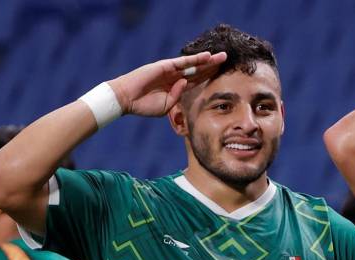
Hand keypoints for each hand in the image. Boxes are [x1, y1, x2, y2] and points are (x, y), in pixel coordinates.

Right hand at [108, 51, 226, 116]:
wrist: (127, 99)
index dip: (209, 77)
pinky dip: (195, 59)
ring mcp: (171, 70)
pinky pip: (183, 62)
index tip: (223, 75)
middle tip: (227, 60)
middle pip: (199, 70)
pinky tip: (207, 56)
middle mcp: (176, 77)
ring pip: (194, 64)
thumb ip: (177, 96)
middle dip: (213, 66)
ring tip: (222, 56)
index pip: (197, 81)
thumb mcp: (166, 106)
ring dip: (208, 60)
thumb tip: (184, 83)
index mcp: (177, 88)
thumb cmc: (144, 105)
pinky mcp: (165, 66)